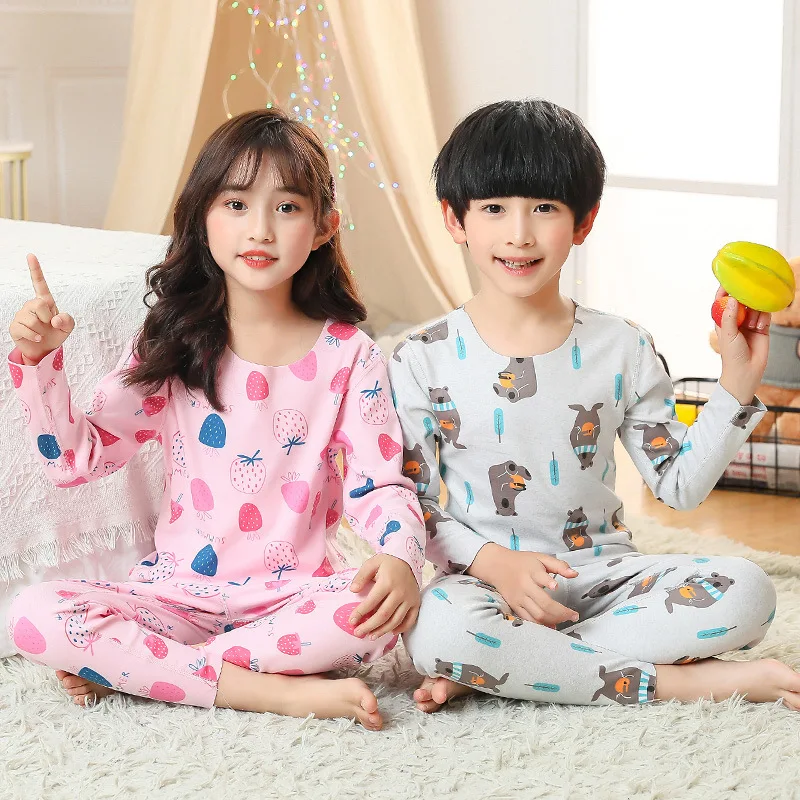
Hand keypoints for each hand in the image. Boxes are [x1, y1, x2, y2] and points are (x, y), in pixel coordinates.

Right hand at [9, 254, 74, 365]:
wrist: (45, 349)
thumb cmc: (56, 333)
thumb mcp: (68, 326)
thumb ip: (67, 320)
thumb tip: (55, 320)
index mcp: (45, 301)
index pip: (39, 283)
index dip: (35, 269)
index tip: (31, 255)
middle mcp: (31, 305)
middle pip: (39, 304)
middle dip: (47, 317)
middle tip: (48, 325)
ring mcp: (21, 315)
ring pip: (32, 319)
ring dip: (41, 329)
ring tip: (41, 332)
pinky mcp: (15, 326)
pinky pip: (25, 329)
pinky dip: (34, 336)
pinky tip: (36, 338)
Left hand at [348, 554, 420, 638]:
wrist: (408, 560)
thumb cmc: (387, 563)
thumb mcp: (372, 563)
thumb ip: (361, 576)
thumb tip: (353, 590)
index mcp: (387, 582)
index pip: (371, 602)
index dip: (360, 613)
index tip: (351, 621)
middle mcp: (400, 592)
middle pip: (384, 615)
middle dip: (369, 626)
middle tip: (358, 633)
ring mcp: (409, 599)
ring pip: (396, 620)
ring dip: (382, 631)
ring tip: (371, 636)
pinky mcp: (416, 602)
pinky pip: (410, 620)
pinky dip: (401, 629)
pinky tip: (390, 632)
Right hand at [468, 544, 578, 626]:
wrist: (496, 566)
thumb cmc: (521, 562)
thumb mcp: (540, 558)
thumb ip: (559, 565)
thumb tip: (574, 574)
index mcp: (531, 571)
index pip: (540, 577)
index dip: (549, 582)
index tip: (557, 587)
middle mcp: (525, 586)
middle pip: (544, 603)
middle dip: (562, 612)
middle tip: (574, 615)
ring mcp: (519, 598)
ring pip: (538, 615)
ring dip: (554, 620)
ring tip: (566, 619)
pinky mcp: (515, 606)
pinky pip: (529, 620)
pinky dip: (542, 625)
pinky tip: (552, 625)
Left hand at [714, 287, 770, 405]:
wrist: (746, 372)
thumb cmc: (732, 355)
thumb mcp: (728, 334)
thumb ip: (730, 316)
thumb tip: (731, 299)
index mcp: (723, 320)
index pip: (722, 301)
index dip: (724, 290)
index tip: (728, 279)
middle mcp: (736, 319)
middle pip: (740, 300)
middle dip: (744, 297)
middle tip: (748, 293)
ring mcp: (749, 322)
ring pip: (754, 306)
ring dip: (754, 311)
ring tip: (752, 324)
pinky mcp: (762, 327)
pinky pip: (765, 314)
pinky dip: (763, 318)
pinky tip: (759, 326)